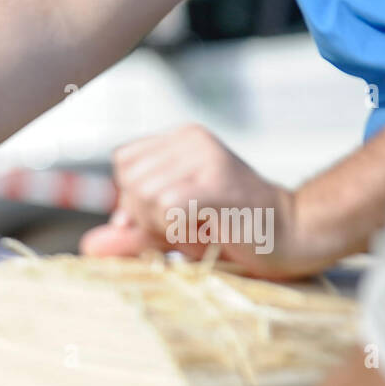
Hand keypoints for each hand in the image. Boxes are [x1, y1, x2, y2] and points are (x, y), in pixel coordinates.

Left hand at [80, 125, 323, 278]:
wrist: (296, 235)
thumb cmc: (235, 230)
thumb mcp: (172, 229)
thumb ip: (131, 234)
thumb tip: (88, 246)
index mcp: (181, 139)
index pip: (124, 164)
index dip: (135, 198)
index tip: (171, 214)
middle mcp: (193, 140)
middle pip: (128, 181)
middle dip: (148, 215)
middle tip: (192, 222)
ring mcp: (206, 158)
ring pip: (143, 196)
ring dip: (166, 225)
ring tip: (203, 225)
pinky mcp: (216, 183)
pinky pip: (165, 208)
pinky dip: (179, 229)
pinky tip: (208, 230)